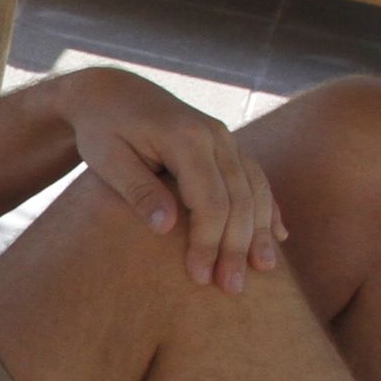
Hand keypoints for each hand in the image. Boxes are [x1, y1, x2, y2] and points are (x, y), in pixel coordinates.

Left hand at [59, 68, 284, 289]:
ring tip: (263, 270)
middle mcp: (215, 134)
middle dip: (237, 246)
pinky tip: (278, 235)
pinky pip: (255, 177)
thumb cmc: (102, 129)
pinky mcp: (226, 144)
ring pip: (255, 189)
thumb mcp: (108, 160)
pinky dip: (268, 207)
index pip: (211, 200)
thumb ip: (139, 191)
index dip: (208, 242)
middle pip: (239, 199)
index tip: (200, 277)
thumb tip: (167, 228)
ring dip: (260, 231)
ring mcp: (225, 137)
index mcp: (186, 137)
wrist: (110, 92)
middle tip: (231, 288)